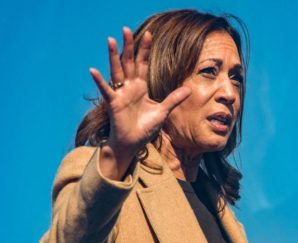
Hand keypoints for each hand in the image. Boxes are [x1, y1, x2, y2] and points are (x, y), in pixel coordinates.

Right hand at [89, 27, 190, 178]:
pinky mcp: (113, 103)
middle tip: (126, 29)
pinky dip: (99, 81)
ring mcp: (120, 93)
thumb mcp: (163, 111)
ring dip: (114, 56)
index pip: (143, 64)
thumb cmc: (144, 128)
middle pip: (129, 62)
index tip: (149, 34)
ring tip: (111, 40)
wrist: (133, 143)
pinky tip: (93, 70)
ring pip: (117, 70)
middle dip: (129, 46)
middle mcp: (129, 87)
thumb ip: (174, 99)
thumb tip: (189, 89)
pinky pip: (106, 90)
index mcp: (141, 87)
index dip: (145, 50)